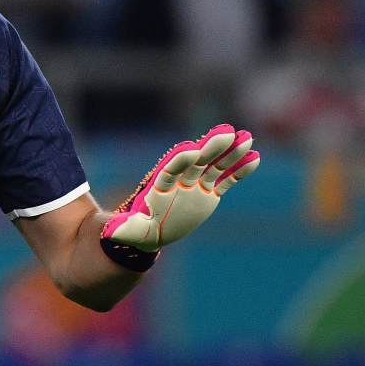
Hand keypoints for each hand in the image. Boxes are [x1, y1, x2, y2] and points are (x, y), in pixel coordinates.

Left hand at [102, 124, 259, 252]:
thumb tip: (109, 233)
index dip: (180, 160)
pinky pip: (226, 180)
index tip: (191, 149)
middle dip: (211, 147)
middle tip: (227, 131)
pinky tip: (255, 157)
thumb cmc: (135, 231)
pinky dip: (239, 170)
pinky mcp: (208, 193)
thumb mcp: (127, 232)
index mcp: (159, 188)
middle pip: (196, 161)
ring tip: (247, 137)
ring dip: (231, 153)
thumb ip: (123, 229)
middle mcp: (179, 182)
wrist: (147, 234)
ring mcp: (195, 186)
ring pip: (214, 166)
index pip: (170, 170)